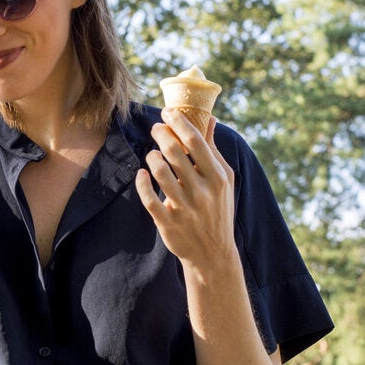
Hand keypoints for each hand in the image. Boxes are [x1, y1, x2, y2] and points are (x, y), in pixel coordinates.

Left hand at [135, 108, 236, 268]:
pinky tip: (141, 174)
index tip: (167, 112)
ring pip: (160, 172)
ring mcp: (184, 207)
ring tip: (152, 154)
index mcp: (217, 177)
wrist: (214, 253)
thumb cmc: (218, 209)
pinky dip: (142, 182)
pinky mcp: (168, 222)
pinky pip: (149, 198)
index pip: (195, 141)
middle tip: (156, 128)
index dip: (178, 122)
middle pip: (175, 152)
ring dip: (152, 157)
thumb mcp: (223, 180)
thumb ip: (213, 149)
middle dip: (161, 134)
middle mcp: (202, 191)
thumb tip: (209, 118)